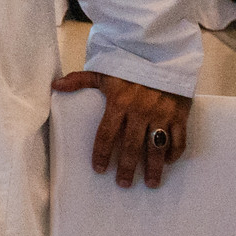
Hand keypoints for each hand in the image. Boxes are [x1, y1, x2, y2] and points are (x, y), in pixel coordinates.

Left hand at [54, 71, 191, 187]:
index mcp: (119, 102)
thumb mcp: (103, 71)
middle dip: (127, 168)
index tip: (99, 169)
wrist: (161, 51)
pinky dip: (175, 152)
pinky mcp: (180, 113)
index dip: (101, 153)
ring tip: (150, 183)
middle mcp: (141, 111)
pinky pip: (179, 138)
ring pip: (157, 147)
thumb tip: (55, 85)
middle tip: (123, 184)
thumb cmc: (129, 63)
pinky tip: (169, 162)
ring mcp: (162, 114)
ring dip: (154, 167)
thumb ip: (80, 80)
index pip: (107, 134)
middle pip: (132, 146)